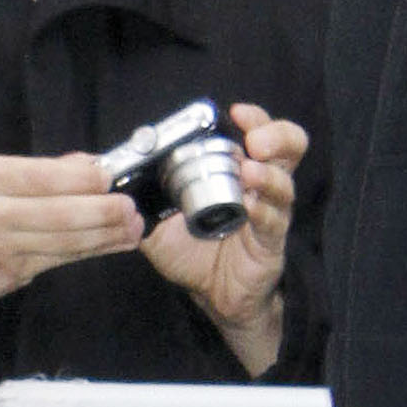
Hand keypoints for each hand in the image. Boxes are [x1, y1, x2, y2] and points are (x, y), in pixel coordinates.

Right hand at [0, 153, 146, 300]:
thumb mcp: (0, 175)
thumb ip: (47, 170)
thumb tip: (94, 166)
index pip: (44, 177)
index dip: (83, 179)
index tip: (110, 178)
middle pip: (58, 214)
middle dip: (102, 212)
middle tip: (130, 208)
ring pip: (64, 242)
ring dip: (105, 235)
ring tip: (133, 228)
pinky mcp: (9, 274)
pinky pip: (60, 260)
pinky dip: (92, 251)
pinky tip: (115, 244)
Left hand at [136, 102, 304, 376]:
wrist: (209, 294)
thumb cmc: (192, 251)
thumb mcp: (160, 222)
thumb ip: (144, 200)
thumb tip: (118, 180)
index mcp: (237, 169)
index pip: (257, 131)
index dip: (254, 118)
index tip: (236, 113)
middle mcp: (261, 184)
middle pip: (288, 146)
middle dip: (275, 136)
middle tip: (254, 141)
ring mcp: (270, 211)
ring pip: (284, 182)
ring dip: (268, 174)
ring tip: (249, 172)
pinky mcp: (271, 241)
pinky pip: (273, 221)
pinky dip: (262, 211)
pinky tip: (249, 206)